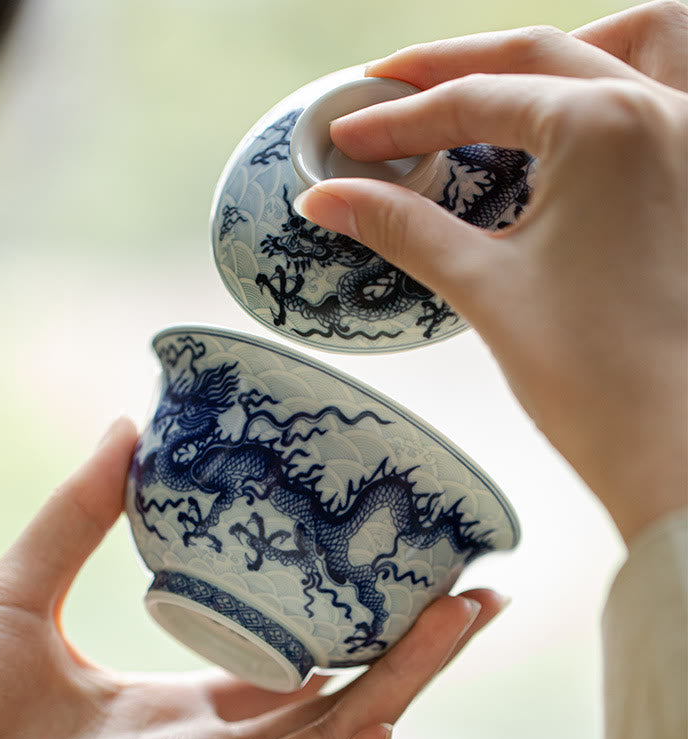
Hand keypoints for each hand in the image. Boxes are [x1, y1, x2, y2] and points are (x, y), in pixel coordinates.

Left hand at [0, 418, 504, 738]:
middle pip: (335, 703)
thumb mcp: (14, 598)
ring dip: (401, 691)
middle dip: (412, 653)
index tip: (406, 573)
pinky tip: (378, 714)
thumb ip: (74, 518)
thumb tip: (126, 428)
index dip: (353, 627)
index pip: (292, 668)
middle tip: (475, 591)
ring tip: (459, 618)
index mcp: (177, 713)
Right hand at [292, 3, 687, 544]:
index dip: (399, 120)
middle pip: (539, 54)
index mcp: (608, 129)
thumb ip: (402, 226)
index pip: (477, 101)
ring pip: (633, 46)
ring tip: (496, 88)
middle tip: (387, 91)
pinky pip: (669, 96)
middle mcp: (668, 114)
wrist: (676, 451)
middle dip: (453, 69)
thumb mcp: (485, 287)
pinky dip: (615, 88)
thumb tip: (328, 198)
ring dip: (558, 55)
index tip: (350, 138)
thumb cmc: (594, 380)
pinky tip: (571, 129)